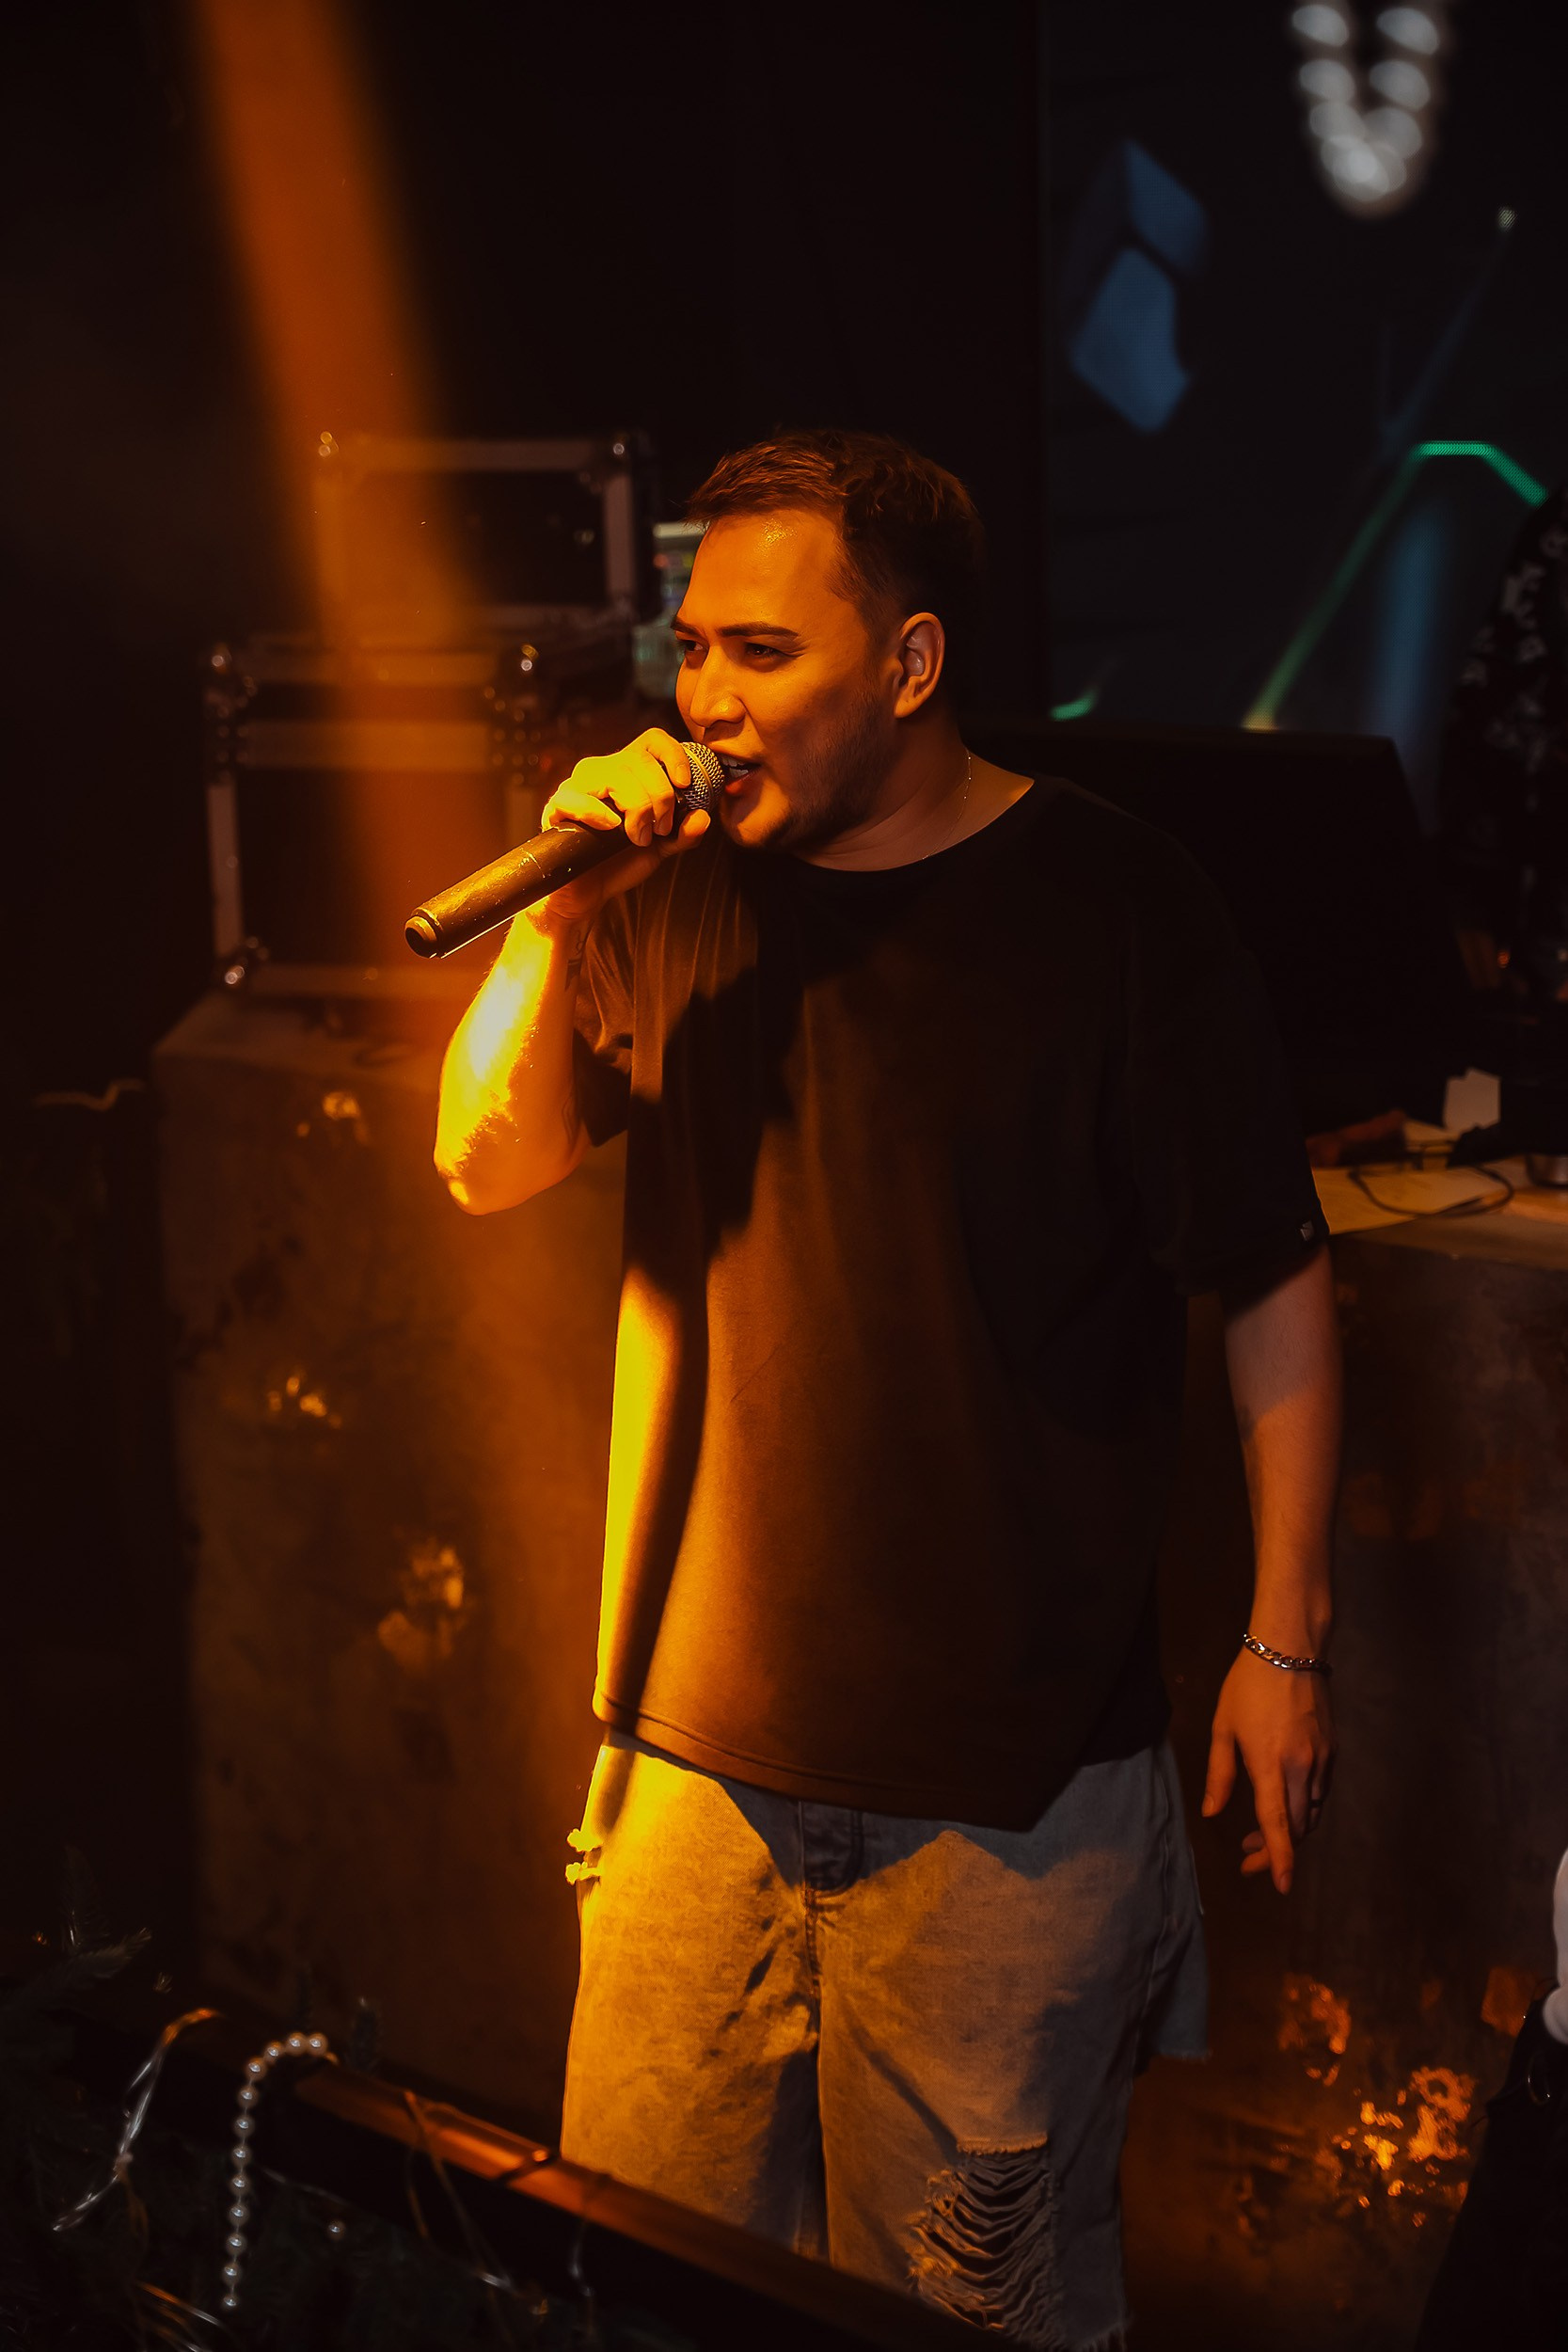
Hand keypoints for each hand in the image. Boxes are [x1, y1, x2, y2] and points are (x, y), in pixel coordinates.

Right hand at [529, 728, 711, 931]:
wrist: (590, 892)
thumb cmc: (621, 862)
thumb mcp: (662, 848)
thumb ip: (683, 833)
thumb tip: (703, 816)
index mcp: (629, 771)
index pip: (652, 740)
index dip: (673, 755)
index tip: (685, 785)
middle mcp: (603, 770)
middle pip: (639, 760)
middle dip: (660, 797)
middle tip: (661, 829)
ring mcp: (578, 786)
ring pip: (614, 775)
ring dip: (636, 808)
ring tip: (638, 838)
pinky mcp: (557, 807)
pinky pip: (578, 798)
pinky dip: (599, 813)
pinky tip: (611, 829)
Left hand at [1202, 1649, 1334, 1893]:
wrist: (1290, 1650)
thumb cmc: (1248, 1686)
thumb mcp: (1224, 1728)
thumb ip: (1220, 1774)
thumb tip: (1212, 1813)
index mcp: (1271, 1764)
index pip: (1278, 1823)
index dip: (1279, 1858)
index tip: (1280, 1886)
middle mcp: (1303, 1768)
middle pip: (1298, 1826)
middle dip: (1276, 1850)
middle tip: (1248, 1855)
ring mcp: (1322, 1760)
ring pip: (1312, 1812)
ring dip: (1291, 1831)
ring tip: (1260, 1835)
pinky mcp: (1333, 1751)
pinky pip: (1320, 1793)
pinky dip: (1304, 1809)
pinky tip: (1284, 1804)